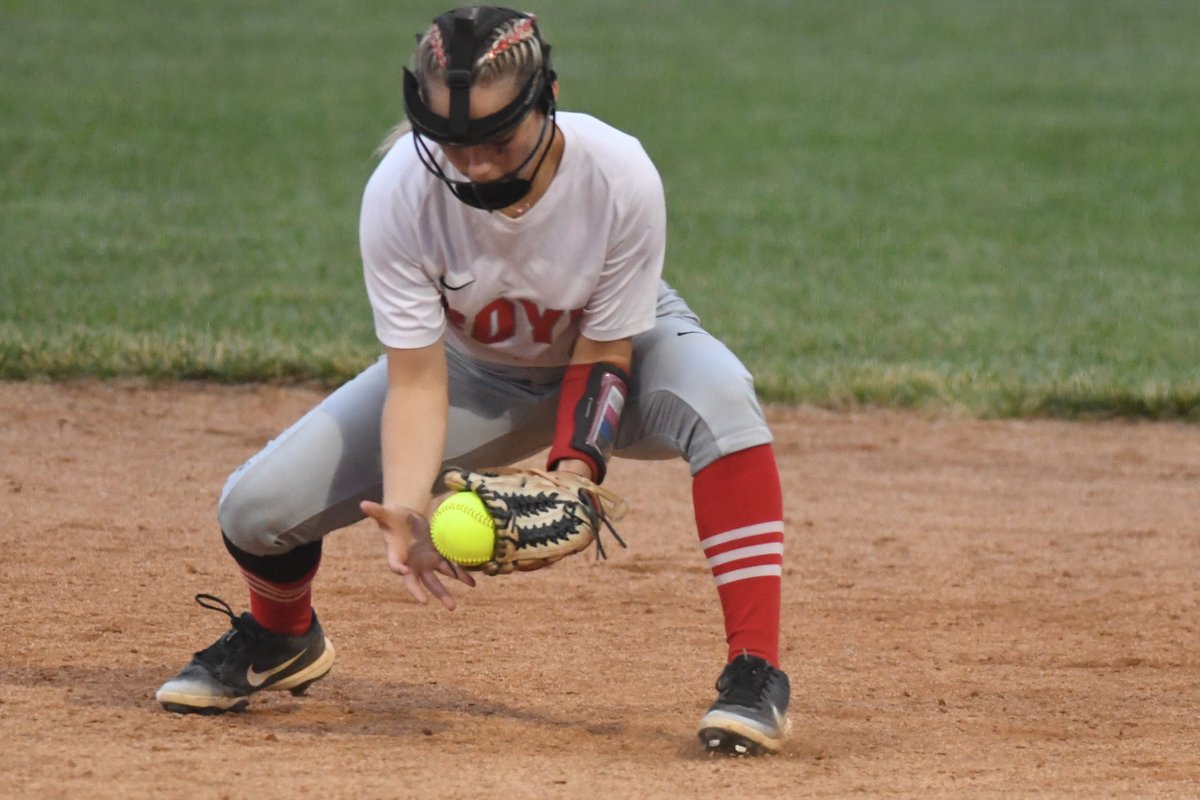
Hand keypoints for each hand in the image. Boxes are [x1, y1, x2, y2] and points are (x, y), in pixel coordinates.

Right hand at [360, 500, 475, 609]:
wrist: (406, 519)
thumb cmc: (393, 518)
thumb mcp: (385, 513)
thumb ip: (376, 511)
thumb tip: (363, 504)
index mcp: (396, 555)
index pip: (395, 564)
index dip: (398, 567)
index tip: (402, 570)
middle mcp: (411, 564)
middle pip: (416, 582)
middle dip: (422, 593)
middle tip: (426, 603)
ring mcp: (425, 563)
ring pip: (435, 582)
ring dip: (444, 594)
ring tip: (452, 607)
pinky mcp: (437, 558)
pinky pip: (450, 568)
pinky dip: (461, 575)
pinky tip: (472, 583)